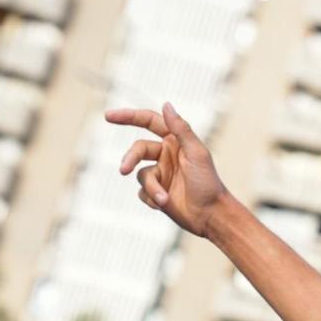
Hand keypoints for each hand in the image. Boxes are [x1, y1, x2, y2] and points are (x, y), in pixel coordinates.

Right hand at [105, 101, 229, 236]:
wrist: (211, 215)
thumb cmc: (208, 183)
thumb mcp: (196, 153)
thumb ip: (181, 129)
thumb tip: (166, 104)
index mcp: (175, 141)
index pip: (148, 122)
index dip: (128, 117)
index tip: (108, 116)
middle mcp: (165, 155)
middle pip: (138, 149)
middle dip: (129, 159)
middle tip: (123, 170)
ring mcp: (160, 174)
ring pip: (140, 175)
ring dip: (152, 187)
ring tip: (164, 199)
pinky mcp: (156, 192)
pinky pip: (142, 192)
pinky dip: (152, 198)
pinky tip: (165, 204)